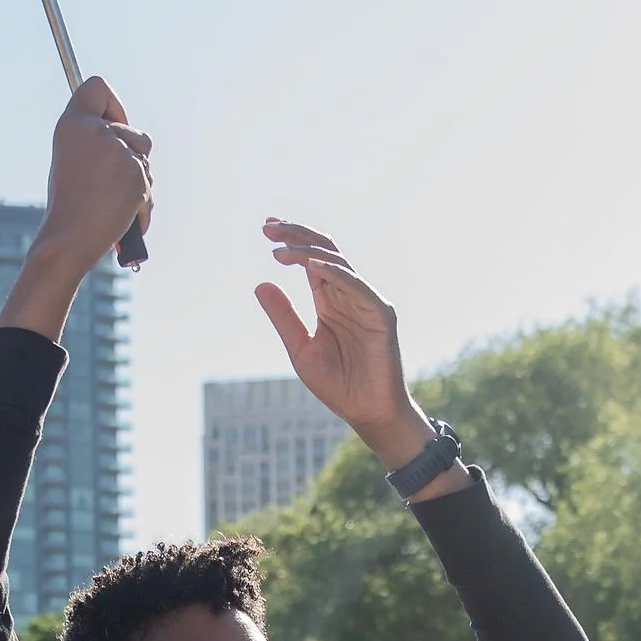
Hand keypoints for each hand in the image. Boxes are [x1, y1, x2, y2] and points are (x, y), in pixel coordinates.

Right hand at [37, 75, 151, 275]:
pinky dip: (141, 205)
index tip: (111, 124)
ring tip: (113, 201)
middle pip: (133, 130)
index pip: (97, 87)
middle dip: (131, 155)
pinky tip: (122, 217)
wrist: (69, 239)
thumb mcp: (71, 159)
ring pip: (144, 157)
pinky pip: (148, 185)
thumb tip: (123, 134)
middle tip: (110, 181)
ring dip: (138, 178)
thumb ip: (94, 139)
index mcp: (72, 123)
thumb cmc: (69, 205)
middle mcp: (95, 130)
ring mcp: (118, 151)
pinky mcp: (136, 174)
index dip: (111, 105)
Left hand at [254, 222, 436, 471]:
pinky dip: (335, 273)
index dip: (290, 241)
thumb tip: (260, 284)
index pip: (311, 259)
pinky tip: (310, 265)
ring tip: (279, 250)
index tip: (266, 230)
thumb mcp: (301, 349)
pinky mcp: (381, 314)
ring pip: (338, 263)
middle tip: (268, 227)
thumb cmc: (338, 385)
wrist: (367, 413)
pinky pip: (357, 286)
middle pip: (324, 251)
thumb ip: (283, 317)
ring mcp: (366, 301)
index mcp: (330, 300)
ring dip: (308, 251)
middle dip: (296, 235)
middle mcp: (349, 294)